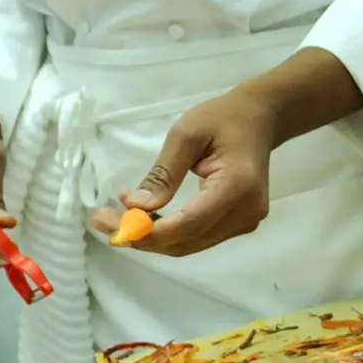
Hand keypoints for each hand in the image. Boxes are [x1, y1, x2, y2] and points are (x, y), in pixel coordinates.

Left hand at [123, 81, 281, 255]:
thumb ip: (163, 173)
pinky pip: (197, 237)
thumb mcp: (186, 134)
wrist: (260, 119)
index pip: (190, 222)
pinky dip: (167, 232)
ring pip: (189, 244)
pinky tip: (142, 217)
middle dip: (141, 237)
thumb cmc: (223, 118)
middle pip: (187, 240)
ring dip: (150, 238)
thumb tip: (136, 207)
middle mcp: (246, 212)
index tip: (113, 223)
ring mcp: (245, 222)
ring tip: (114, 220)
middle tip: (101, 221)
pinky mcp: (238, 224)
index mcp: (237, 186)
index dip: (151, 230)